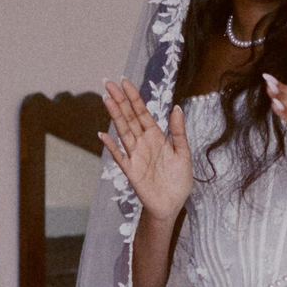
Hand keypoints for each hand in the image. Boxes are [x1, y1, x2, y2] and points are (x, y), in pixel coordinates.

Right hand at [101, 80, 192, 220]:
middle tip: (108, 82)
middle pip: (129, 117)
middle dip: (120, 100)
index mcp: (156, 136)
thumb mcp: (184, 153)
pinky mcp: (131, 171)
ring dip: (115, 115)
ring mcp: (135, 155)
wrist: (172, 205)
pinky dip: (112, 146)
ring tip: (106, 99)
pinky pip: (119, 156)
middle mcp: (143, 143)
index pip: (142, 112)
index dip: (134, 97)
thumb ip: (178, 132)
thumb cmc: (178, 180)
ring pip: (123, 131)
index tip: (125, 81)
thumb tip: (176, 108)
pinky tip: (103, 135)